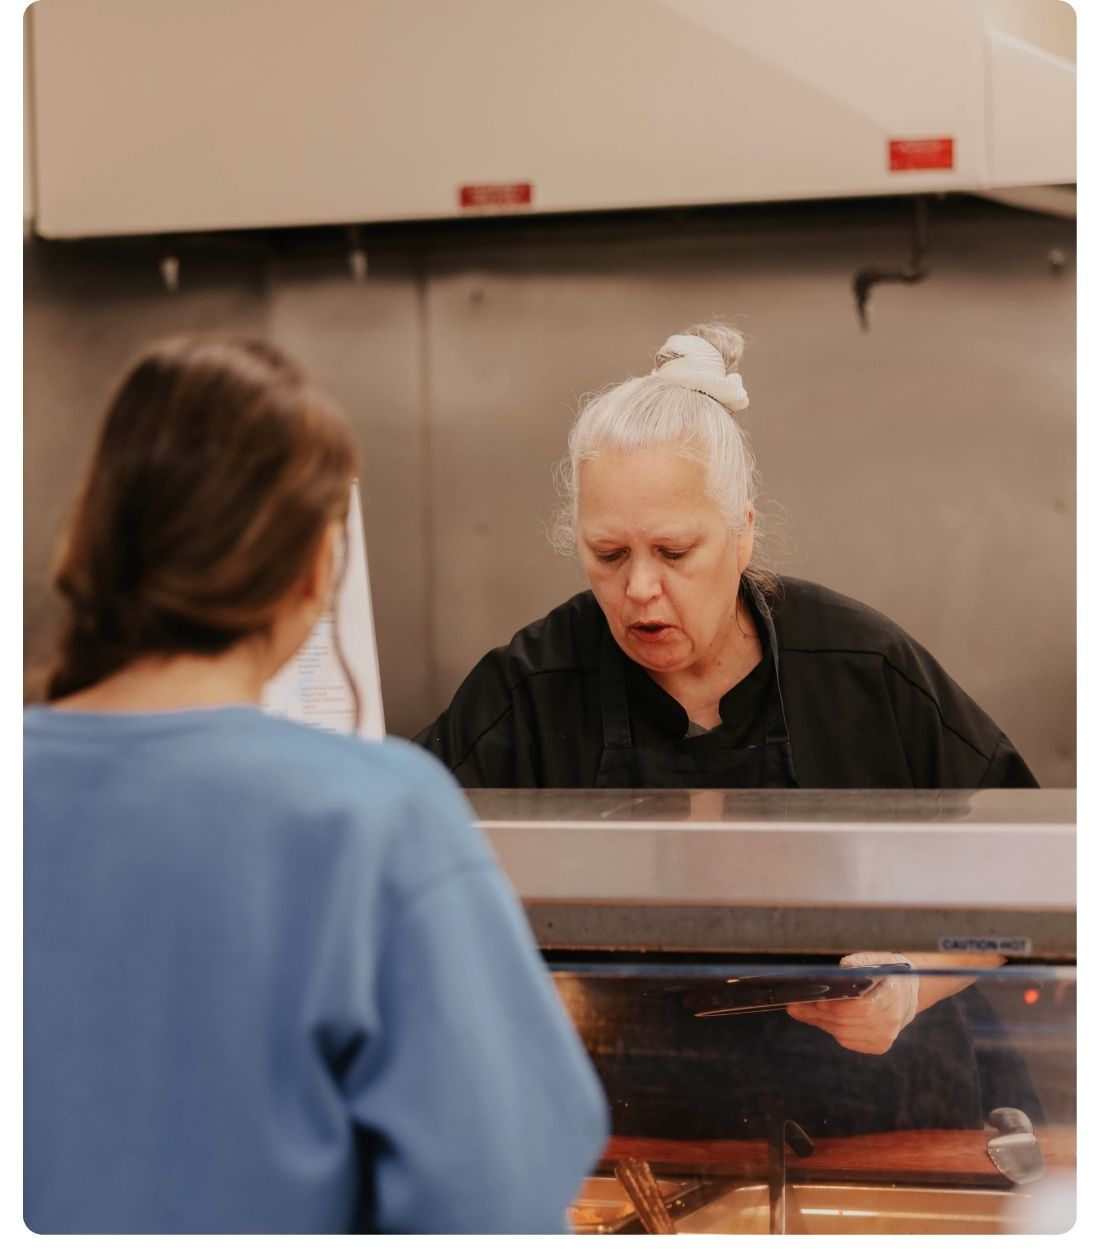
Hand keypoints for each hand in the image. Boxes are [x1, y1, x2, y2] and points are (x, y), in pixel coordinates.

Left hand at [785, 952, 917, 1054]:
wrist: (906, 994)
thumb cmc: (886, 972)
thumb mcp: (875, 960)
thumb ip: (858, 962)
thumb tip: (840, 968)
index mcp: (893, 994)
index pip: (860, 1007)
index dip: (834, 1005)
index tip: (814, 998)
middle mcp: (892, 1020)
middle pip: (846, 1022)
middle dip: (819, 1012)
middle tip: (796, 1004)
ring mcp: (886, 1036)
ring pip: (843, 1033)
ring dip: (822, 1022)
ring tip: (804, 1010)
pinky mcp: (879, 1046)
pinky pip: (848, 1041)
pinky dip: (833, 1029)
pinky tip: (823, 1018)